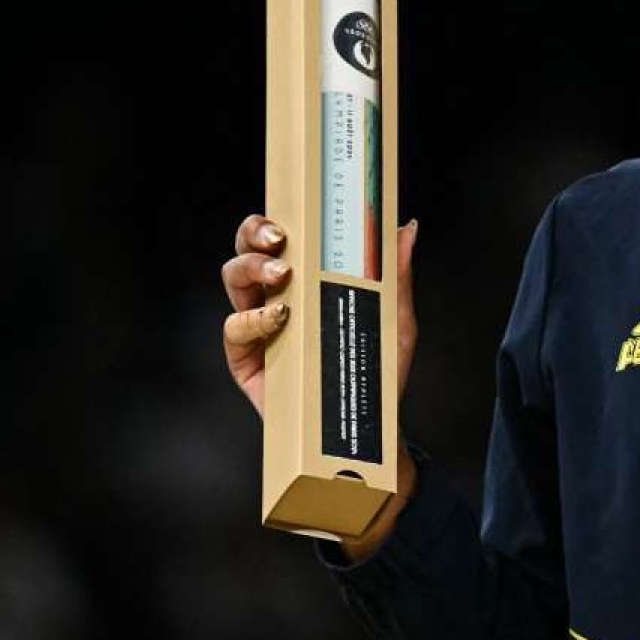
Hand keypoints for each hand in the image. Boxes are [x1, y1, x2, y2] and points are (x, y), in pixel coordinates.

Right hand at [220, 214, 419, 419]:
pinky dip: (252, 318)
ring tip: (282, 274)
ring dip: (251, 267)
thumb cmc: (379, 369)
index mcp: (309, 279)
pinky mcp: (246, 357)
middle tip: (279, 238)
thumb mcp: (396, 319)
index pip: (283, 238)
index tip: (294, 213)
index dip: (278, 218)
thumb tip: (405, 228)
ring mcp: (259, 325)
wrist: (366, 425)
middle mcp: (278, 295)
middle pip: (248, 248)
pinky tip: (277, 317)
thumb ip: (397, 275)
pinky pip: (234, 328)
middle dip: (255, 232)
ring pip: (234, 279)